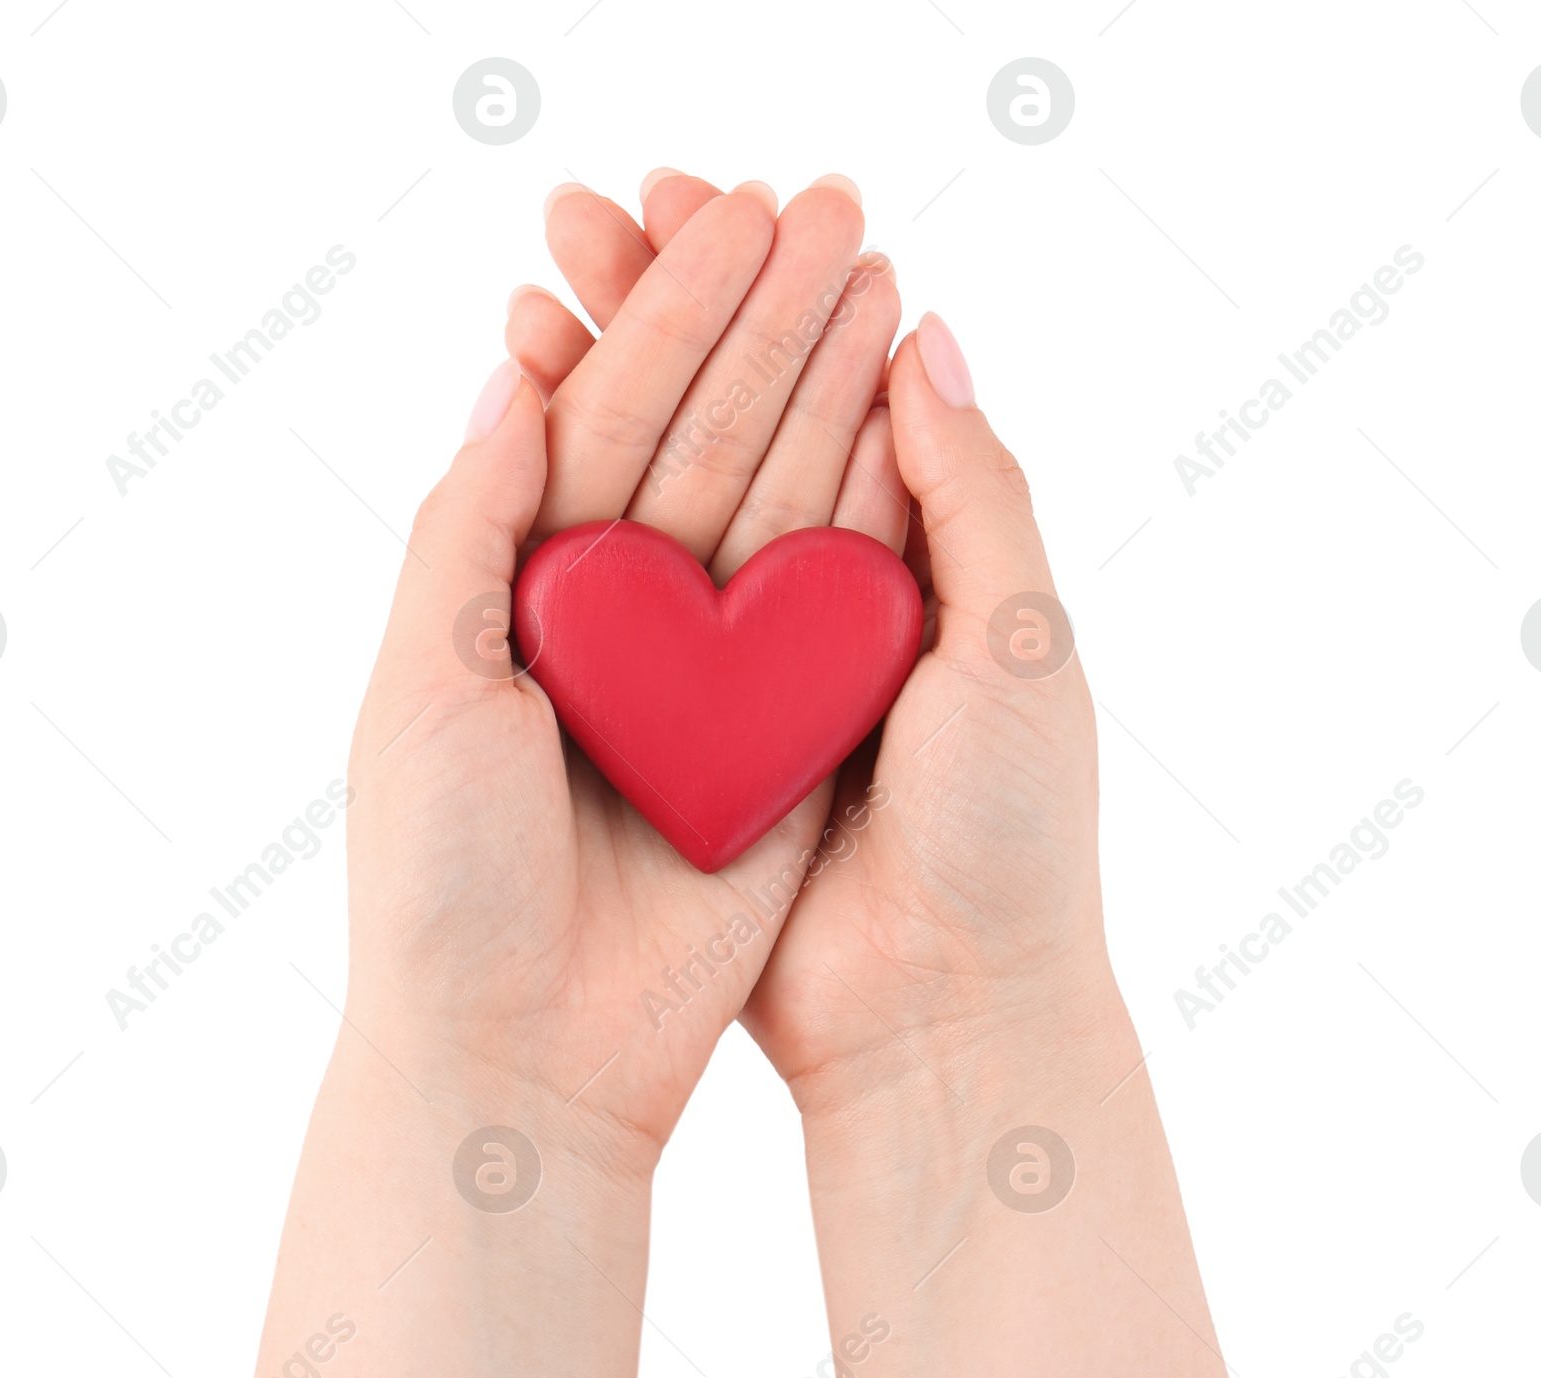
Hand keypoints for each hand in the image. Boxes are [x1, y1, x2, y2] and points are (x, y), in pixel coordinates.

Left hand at [347, 172, 902, 1163]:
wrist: (526, 1056)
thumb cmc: (443, 880)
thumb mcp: (420, 685)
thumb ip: (467, 530)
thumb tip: (513, 374)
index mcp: (523, 599)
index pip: (604, 425)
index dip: (663, 316)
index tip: (728, 213)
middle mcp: (623, 630)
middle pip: (702, 451)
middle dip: (763, 329)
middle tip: (835, 208)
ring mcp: (709, 688)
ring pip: (777, 520)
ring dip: (828, 402)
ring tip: (883, 281)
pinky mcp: (780, 752)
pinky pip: (829, 627)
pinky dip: (866, 531)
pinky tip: (910, 428)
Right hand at [516, 172, 1118, 1113]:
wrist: (937, 1015)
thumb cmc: (1007, 835)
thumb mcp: (1021, 647)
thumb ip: (974, 495)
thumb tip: (922, 334)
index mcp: (910, 565)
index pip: (827, 388)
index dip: (765, 293)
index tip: (697, 199)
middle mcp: (815, 601)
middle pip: (733, 425)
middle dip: (663, 316)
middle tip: (579, 212)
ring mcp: (737, 667)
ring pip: (662, 502)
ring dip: (602, 395)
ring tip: (533, 292)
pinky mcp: (675, 738)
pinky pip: (619, 616)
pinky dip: (570, 525)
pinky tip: (519, 442)